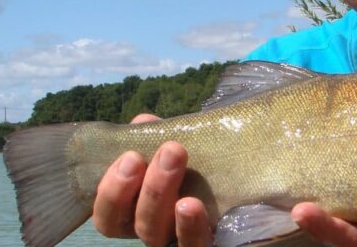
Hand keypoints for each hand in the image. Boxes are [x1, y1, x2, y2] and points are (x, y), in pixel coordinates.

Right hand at [92, 114, 211, 246]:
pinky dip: (189, 227)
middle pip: (136, 222)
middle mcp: (155, 231)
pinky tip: (191, 204)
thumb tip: (144, 121)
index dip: (110, 191)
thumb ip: (159, 137)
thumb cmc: (204, 167)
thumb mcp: (180, 150)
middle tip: (161, 150)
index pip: (108, 215)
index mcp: (138, 210)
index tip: (128, 155)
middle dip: (144, 183)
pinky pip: (193, 245)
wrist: (247, 183)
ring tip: (175, 159)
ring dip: (159, 195)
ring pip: (155, 234)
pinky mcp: (205, 244)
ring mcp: (179, 241)